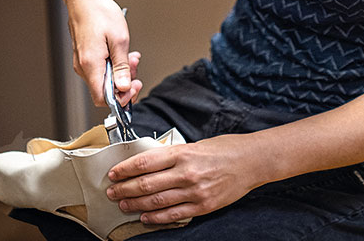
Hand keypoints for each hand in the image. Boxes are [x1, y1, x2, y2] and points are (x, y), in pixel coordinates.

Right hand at [66, 0, 142, 105]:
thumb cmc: (99, 12)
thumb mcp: (119, 40)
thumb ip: (122, 67)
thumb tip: (124, 87)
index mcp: (91, 65)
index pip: (103, 99)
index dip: (120, 99)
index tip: (133, 87)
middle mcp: (83, 66)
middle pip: (104, 89)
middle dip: (124, 81)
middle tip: (135, 66)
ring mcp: (82, 61)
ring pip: (103, 78)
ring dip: (120, 71)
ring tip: (131, 56)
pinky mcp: (84, 55)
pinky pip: (99, 67)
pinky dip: (112, 63)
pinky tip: (120, 52)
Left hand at [105, 135, 259, 224]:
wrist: (251, 161)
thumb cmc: (223, 149)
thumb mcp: (194, 145)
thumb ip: (172, 155)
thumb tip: (148, 163)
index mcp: (182, 153)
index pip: (145, 161)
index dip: (125, 169)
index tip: (113, 173)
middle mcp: (186, 172)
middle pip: (147, 183)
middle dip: (125, 188)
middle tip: (111, 191)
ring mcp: (195, 191)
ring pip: (157, 201)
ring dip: (136, 204)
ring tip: (123, 204)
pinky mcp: (203, 206)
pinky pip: (174, 214)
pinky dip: (156, 217)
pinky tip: (144, 217)